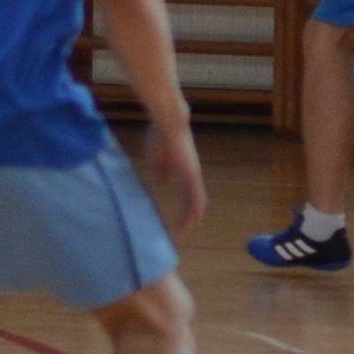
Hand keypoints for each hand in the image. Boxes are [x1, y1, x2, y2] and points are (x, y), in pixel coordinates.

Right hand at [137, 116, 206, 235]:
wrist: (168, 125)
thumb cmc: (161, 137)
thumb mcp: (156, 159)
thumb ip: (160, 171)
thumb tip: (160, 183)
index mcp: (183, 171)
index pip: (187, 193)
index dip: (184, 206)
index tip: (179, 219)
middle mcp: (191, 174)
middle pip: (193, 199)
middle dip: (189, 214)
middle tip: (183, 228)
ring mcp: (193, 174)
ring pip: (197, 200)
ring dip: (192, 215)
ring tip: (187, 228)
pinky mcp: (192, 174)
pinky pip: (195, 195)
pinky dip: (194, 210)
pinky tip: (192, 219)